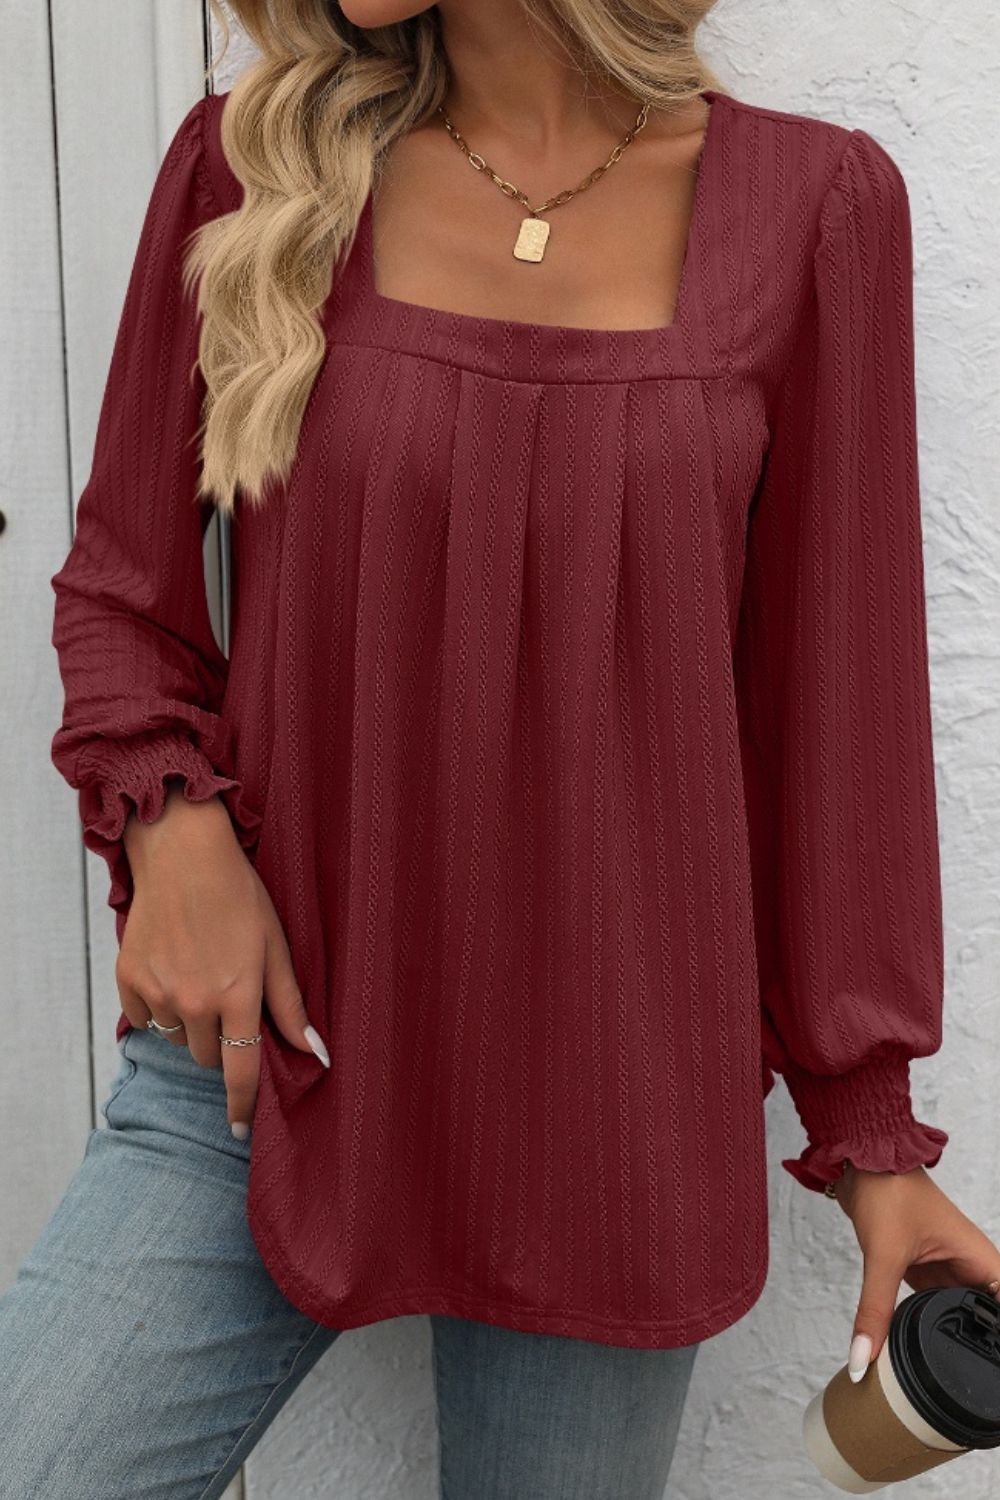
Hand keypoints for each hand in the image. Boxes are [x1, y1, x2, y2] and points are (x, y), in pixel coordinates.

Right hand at [117, 785, 329, 1135]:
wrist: (183, 855)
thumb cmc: (239, 897)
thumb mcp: (276, 947)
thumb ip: (290, 1005)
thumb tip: (316, 1055)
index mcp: (238, 996)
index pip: (241, 1072)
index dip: (242, 1107)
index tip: (241, 1131)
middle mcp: (195, 1002)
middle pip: (208, 1057)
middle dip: (221, 1042)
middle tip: (227, 1001)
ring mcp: (158, 992)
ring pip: (176, 1039)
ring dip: (189, 1023)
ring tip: (200, 976)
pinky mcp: (129, 980)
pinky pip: (144, 1018)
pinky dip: (157, 1007)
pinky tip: (172, 971)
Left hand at [830, 1162, 999, 1380]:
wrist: (860, 1161)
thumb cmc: (889, 1189)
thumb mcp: (885, 1255)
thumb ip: (875, 1310)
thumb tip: (862, 1358)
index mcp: (980, 1259)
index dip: (999, 1340)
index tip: (991, 1373)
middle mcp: (970, 1265)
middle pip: (986, 1316)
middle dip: (979, 1344)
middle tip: (965, 1380)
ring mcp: (947, 1268)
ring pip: (958, 1312)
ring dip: (951, 1334)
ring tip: (944, 1371)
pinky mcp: (925, 1268)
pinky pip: (933, 1304)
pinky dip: (927, 1322)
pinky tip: (921, 1345)